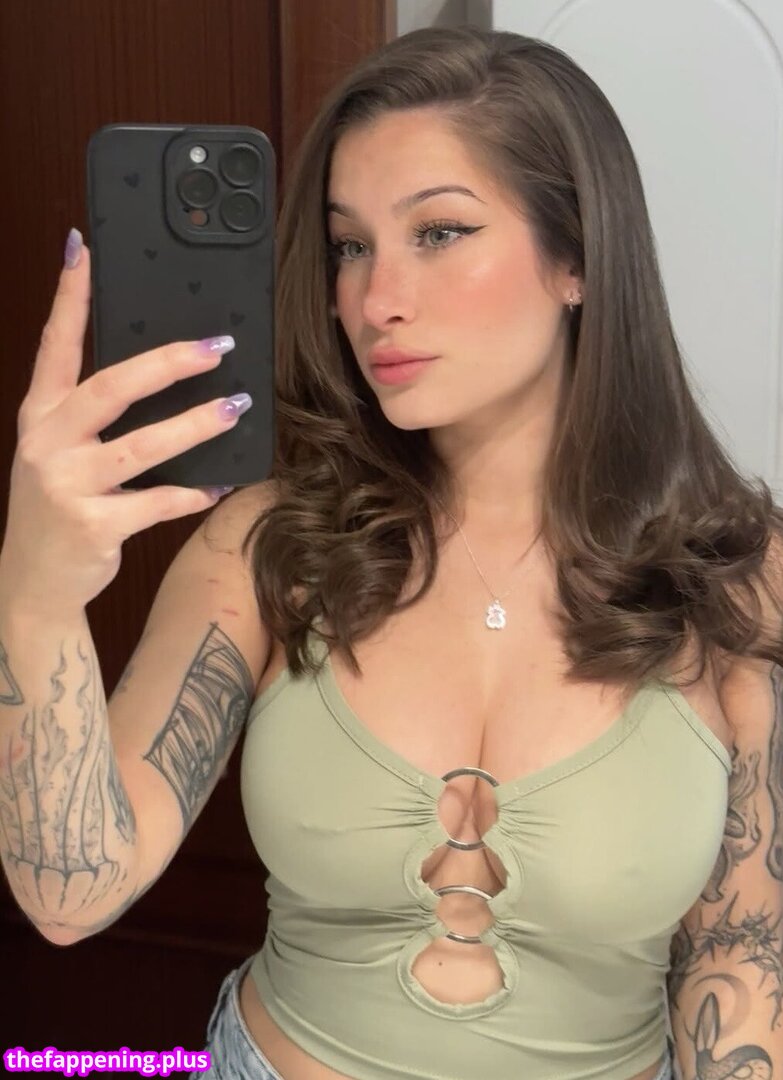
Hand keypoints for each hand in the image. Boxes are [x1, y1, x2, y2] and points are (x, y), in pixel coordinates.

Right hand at [0, 229, 249, 617]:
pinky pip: (158, 502)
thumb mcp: (61, 454)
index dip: (69, 297)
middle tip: (217, 347)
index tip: (83, 249)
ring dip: (195, 425)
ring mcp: (66, 485)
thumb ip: (96, 419)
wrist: (32, 583)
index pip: (54, 345)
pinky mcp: (93, 526)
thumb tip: (166, 375)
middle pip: (111, 387)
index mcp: (40, 416)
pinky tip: (220, 483)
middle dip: (168, 363)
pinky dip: (193, 492)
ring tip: (234, 408)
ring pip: (142, 445)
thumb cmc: (58, 508)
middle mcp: (47, 443)